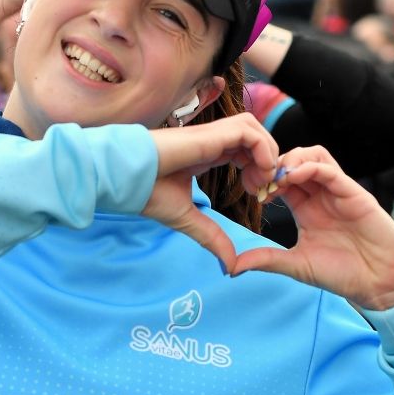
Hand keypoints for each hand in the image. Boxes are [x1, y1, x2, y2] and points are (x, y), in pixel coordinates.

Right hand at [143, 113, 278, 272]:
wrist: (125, 180)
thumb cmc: (147, 193)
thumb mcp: (188, 220)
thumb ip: (212, 237)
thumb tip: (229, 266)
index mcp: (206, 154)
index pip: (244, 151)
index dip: (258, 169)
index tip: (256, 195)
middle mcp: (211, 141)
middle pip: (254, 137)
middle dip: (268, 161)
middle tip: (262, 190)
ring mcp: (211, 135)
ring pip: (254, 128)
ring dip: (267, 152)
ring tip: (260, 181)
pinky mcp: (209, 134)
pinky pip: (248, 132)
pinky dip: (261, 149)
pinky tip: (256, 174)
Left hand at [230, 146, 393, 309]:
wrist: (380, 285)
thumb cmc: (343, 275)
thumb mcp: (296, 265)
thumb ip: (266, 259)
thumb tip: (231, 266)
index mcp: (306, 208)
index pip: (282, 180)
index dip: (264, 179)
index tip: (251, 193)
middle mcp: (321, 195)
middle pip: (295, 160)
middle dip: (274, 166)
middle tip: (261, 183)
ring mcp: (338, 191)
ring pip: (313, 156)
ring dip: (291, 160)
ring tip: (277, 179)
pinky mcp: (354, 193)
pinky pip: (330, 169)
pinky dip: (309, 168)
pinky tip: (294, 179)